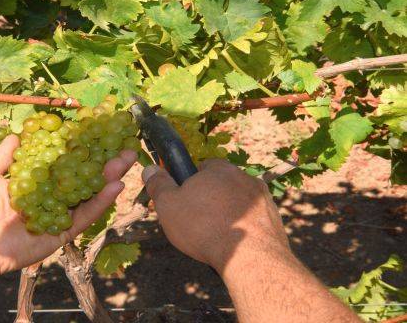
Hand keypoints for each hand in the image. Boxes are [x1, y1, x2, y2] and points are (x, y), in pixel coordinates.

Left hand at [0, 135, 136, 277]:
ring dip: (109, 177)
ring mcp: (57, 215)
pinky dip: (100, 202)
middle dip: (102, 160)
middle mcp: (48, 197)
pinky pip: (84, 217)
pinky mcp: (61, 233)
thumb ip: (5, 154)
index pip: (61, 161)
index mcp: (33, 182)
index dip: (79, 148)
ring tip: (128, 159)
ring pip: (88, 194)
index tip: (96, 131)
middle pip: (81, 176)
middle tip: (124, 143)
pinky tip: (115, 185)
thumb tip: (19, 134)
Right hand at [142, 159, 288, 272]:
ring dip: (229, 212)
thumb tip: (149, 168)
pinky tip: (234, 242)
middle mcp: (243, 176)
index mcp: (218, 168)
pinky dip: (244, 226)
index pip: (202, 167)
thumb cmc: (203, 227)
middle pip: (221, 184)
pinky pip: (253, 217)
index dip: (191, 183)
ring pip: (238, 201)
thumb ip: (158, 185)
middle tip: (198, 221)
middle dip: (211, 198)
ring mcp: (262, 196)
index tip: (185, 201)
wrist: (249, 256)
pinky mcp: (274, 216)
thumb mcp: (169, 206)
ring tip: (216, 235)